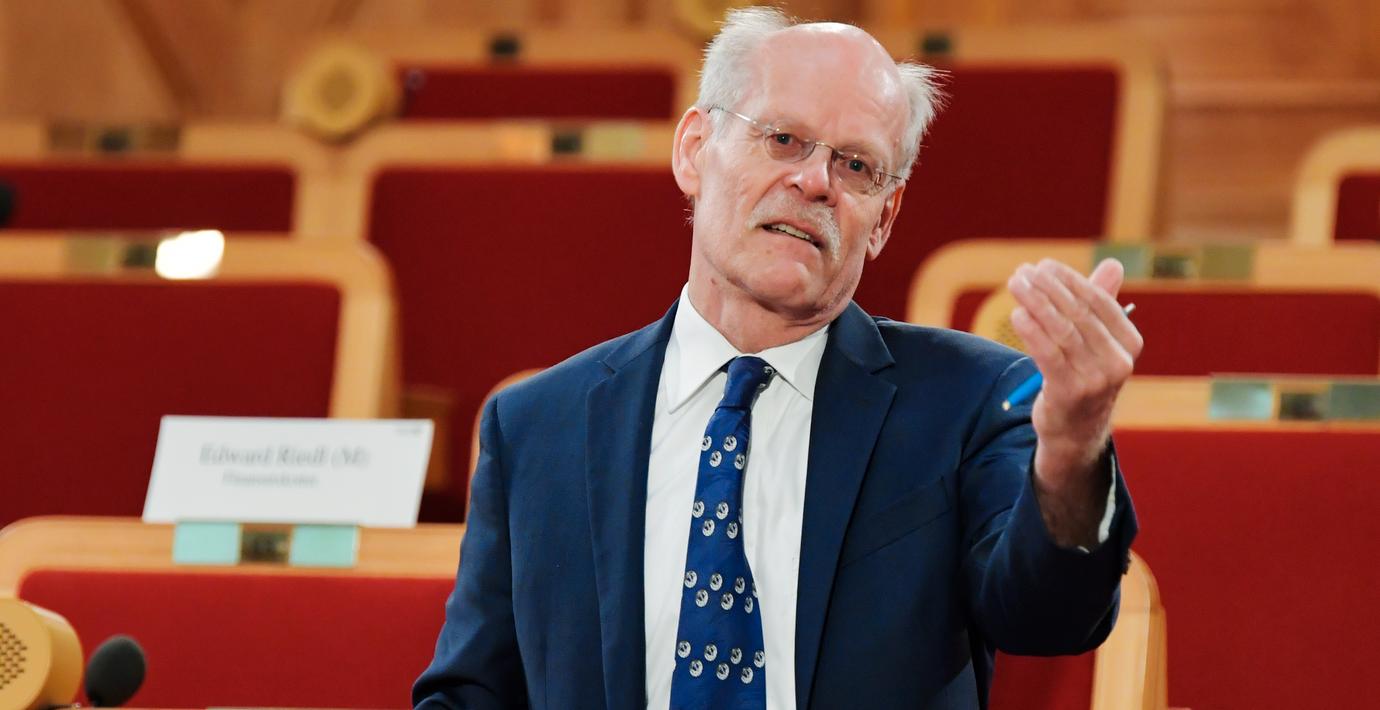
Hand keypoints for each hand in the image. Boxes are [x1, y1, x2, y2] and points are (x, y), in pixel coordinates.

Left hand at [1007, 258, 1142, 543]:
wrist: (1075, 432)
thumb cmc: (1083, 375)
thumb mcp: (1096, 341)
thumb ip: (1100, 303)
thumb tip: (1113, 263)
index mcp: (1129, 344)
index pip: (1098, 301)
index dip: (1069, 280)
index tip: (1043, 266)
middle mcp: (1118, 362)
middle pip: (1078, 314)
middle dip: (1047, 288)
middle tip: (1022, 273)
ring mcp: (1095, 380)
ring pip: (1061, 331)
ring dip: (1034, 303)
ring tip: (1015, 285)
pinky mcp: (1070, 393)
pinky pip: (1047, 354)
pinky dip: (1030, 330)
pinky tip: (1017, 314)